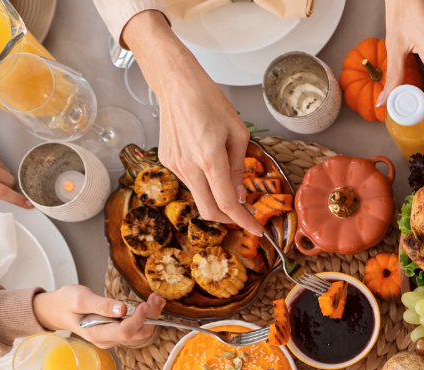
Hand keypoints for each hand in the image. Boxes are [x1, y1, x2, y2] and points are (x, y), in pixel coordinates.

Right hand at [31, 285, 164, 347]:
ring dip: (151, 315)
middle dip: (151, 316)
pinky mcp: (116, 331)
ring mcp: (113, 337)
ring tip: (157, 298)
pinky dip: (146, 315)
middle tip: (157, 297)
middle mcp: (108, 339)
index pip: (125, 331)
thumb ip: (101, 305)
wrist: (57, 310)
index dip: (138, 319)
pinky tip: (150, 303)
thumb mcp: (80, 299)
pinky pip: (136, 327)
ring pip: (140, 331)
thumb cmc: (66, 303)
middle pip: (137, 332)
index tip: (146, 304)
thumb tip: (121, 309)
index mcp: (97, 334)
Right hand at [122, 11, 260, 234]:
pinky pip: (188, 181)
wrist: (177, 85)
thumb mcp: (238, 133)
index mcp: (209, 159)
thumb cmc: (210, 102)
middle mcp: (188, 166)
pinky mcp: (166, 161)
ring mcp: (174, 165)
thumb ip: (238, 167)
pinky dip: (203, 182)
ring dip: (215, 197)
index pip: (227, 204)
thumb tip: (239, 196)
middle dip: (228, 219)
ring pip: (198, 196)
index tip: (256, 230)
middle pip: (208, 210)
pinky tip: (208, 163)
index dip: (244, 221)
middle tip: (244, 215)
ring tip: (227, 178)